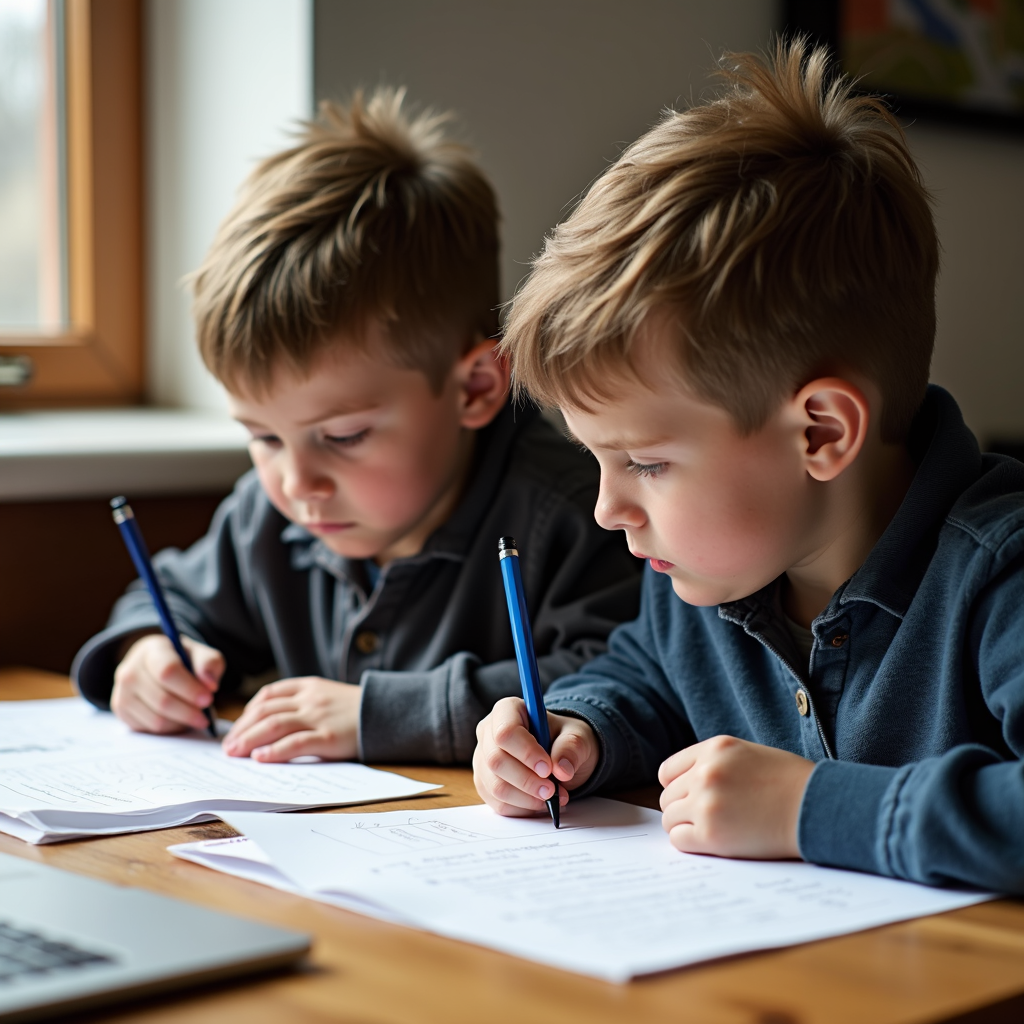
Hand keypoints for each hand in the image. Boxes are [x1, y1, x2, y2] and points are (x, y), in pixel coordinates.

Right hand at [111, 634, 222, 733]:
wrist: (158, 666)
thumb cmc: (184, 660)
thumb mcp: (202, 655)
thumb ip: (209, 664)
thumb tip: (209, 684)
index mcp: (152, 649)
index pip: (167, 672)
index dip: (190, 689)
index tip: (208, 699)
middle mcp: (130, 670)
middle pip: (162, 700)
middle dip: (188, 711)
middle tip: (204, 716)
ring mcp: (121, 691)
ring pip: (156, 719)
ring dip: (180, 722)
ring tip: (194, 717)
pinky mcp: (120, 710)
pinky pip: (148, 729)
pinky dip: (169, 729)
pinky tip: (178, 719)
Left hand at [222, 677, 360, 761]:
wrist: (387, 713)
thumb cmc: (355, 710)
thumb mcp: (327, 695)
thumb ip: (302, 703)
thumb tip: (268, 725)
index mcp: (308, 685)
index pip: (268, 694)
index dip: (247, 711)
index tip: (237, 728)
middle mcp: (310, 698)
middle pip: (265, 710)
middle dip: (242, 728)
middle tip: (227, 746)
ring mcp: (318, 716)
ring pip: (274, 724)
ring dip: (249, 739)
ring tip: (234, 753)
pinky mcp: (327, 736)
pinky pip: (295, 742)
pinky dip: (274, 750)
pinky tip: (260, 757)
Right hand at [472, 696, 598, 816]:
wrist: (559, 755)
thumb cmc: (563, 739)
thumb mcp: (576, 736)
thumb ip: (571, 748)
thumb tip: (562, 770)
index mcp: (507, 710)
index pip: (506, 731)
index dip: (525, 752)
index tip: (547, 768)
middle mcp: (489, 733)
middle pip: (496, 760)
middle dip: (527, 781)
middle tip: (552, 789)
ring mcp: (483, 759)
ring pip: (495, 786)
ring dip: (526, 798)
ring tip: (551, 797)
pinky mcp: (485, 784)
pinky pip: (497, 803)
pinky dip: (521, 808)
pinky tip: (539, 802)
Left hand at [658, 736, 814, 858]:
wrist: (818, 808)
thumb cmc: (788, 783)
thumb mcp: (747, 754)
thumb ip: (714, 763)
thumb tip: (682, 785)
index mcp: (713, 749)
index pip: (668, 771)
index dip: (677, 787)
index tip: (691, 798)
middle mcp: (705, 773)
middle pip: (667, 797)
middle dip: (683, 809)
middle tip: (708, 819)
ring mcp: (706, 803)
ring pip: (670, 819)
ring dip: (687, 827)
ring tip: (714, 829)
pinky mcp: (712, 834)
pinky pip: (679, 840)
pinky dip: (691, 843)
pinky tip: (714, 841)